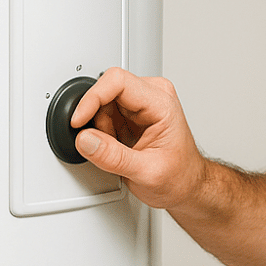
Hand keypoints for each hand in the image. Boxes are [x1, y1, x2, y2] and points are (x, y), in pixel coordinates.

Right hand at [69, 67, 209, 209]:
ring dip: (101, 128)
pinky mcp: (130, 111)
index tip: (78, 119)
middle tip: (107, 145)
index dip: (92, 98)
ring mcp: (141, 101)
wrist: (187, 184)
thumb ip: (113, 157)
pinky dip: (103, 132)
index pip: (118, 81)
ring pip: (102, 103)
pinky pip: (103, 113)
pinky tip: (118, 145)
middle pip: (106, 91)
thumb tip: (85, 140)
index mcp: (161, 103)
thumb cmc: (178, 176)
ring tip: (119, 149)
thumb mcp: (146, 173)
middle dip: (97, 120)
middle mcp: (152, 95)